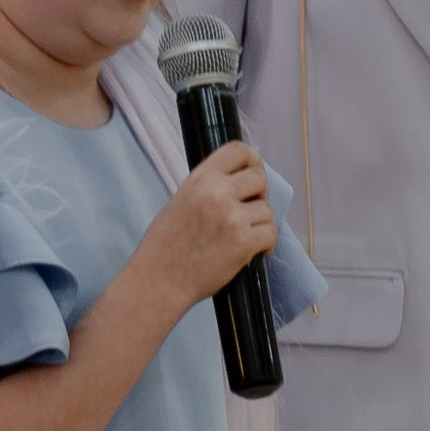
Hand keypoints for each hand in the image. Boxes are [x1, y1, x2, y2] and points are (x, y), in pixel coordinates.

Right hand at [146, 141, 276, 312]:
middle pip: (259, 179)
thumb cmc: (166, 245)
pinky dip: (266, 244)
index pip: (239, 151)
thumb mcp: (181, 200)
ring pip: (268, 210)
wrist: (159, 280)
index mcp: (200, 178)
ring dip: (261, 224)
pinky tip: (254, 250)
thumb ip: (209, 187)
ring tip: (244, 236)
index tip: (254, 174)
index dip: (253, 161)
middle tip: (249, 212)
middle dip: (259, 195)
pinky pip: (271, 233)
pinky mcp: (243, 242)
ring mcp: (232, 217)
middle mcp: (217, 192)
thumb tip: (239, 182)